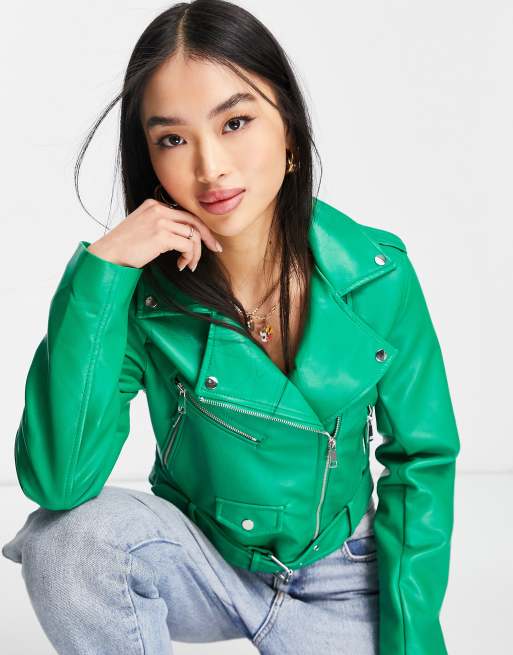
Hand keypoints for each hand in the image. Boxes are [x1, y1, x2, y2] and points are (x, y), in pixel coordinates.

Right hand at [87, 198, 221, 270]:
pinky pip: (188, 245)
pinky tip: (181, 266)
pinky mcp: (161, 235)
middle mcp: (158, 209)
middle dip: (208, 237)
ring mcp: (160, 221)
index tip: (208, 241)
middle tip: (216, 250)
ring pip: (193, 235)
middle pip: (194, 221)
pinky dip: (189, 257)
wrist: (108, 255)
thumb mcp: (142, 228)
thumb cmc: (123, 248)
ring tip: (189, 265)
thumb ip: (160, 226)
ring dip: (195, 253)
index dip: (199, 228)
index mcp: (153, 205)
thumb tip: (182, 238)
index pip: (184, 214)